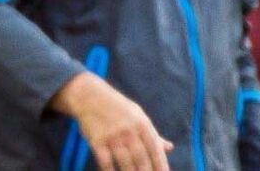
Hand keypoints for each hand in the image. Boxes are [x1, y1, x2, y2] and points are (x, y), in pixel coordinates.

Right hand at [50, 72, 172, 170]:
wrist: (89, 96)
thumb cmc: (117, 107)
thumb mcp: (138, 115)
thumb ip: (152, 133)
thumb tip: (169, 148)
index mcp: (142, 124)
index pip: (155, 149)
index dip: (161, 165)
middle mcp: (129, 130)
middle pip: (142, 159)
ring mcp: (113, 136)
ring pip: (126, 163)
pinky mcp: (97, 140)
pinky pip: (106, 162)